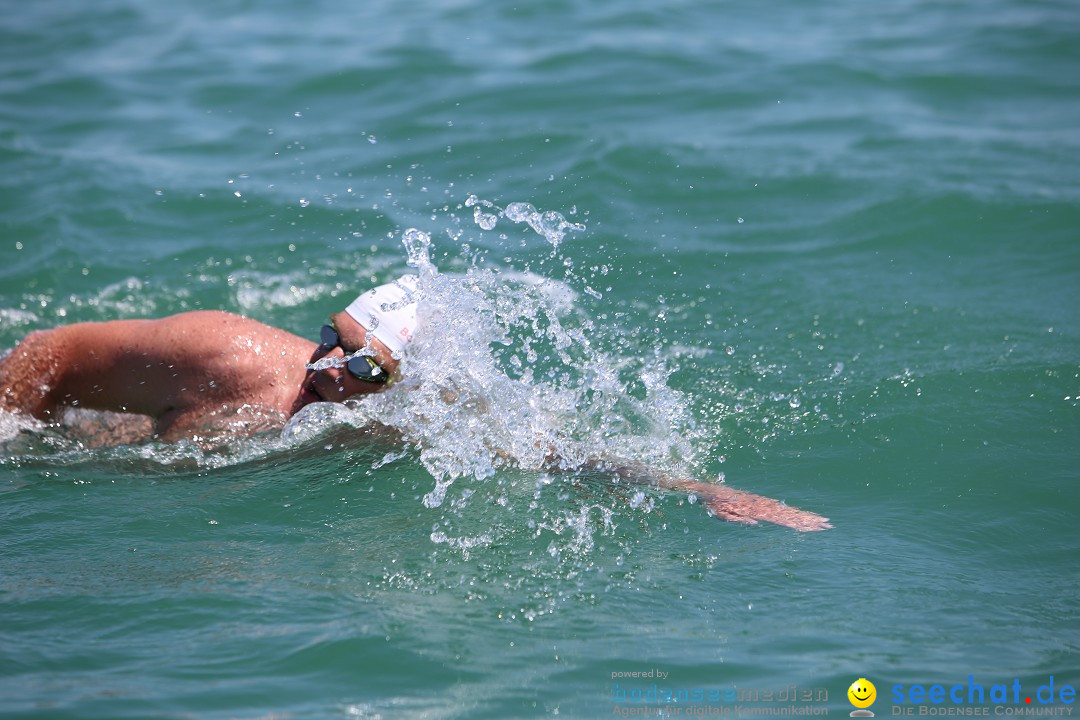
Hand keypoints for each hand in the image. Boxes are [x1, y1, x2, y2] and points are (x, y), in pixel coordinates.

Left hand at [687, 481, 831, 531]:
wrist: (706, 488)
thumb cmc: (712, 503)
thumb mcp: (720, 514)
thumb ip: (736, 519)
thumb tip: (756, 524)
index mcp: (756, 510)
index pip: (782, 518)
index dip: (799, 522)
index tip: (816, 525)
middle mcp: (762, 505)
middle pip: (789, 513)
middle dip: (808, 519)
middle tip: (828, 524)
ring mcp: (761, 503)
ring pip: (785, 510)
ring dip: (803, 516)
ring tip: (820, 520)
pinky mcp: (757, 502)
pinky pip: (777, 508)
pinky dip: (790, 512)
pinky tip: (798, 515)